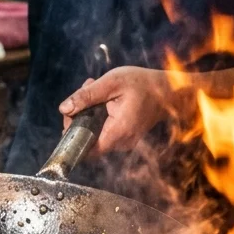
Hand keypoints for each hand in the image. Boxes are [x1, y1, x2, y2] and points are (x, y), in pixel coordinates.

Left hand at [58, 67, 172, 153]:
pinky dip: (97, 116)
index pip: (85, 150)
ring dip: (88, 113)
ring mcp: (124, 142)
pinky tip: (103, 98)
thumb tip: (64, 109)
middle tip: (84, 91)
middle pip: (87, 140)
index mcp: (118, 132)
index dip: (72, 135)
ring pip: (94, 134)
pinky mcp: (124, 138)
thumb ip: (87, 96)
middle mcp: (121, 143)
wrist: (169, 91)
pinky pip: (103, 131)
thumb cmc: (143, 84)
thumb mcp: (112, 82)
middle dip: (79, 116)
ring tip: (95, 89)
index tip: (71, 115)